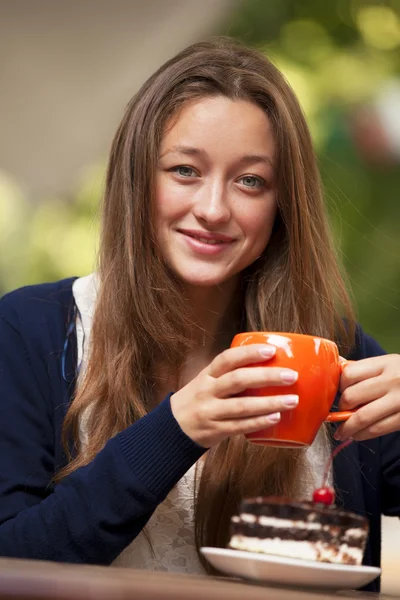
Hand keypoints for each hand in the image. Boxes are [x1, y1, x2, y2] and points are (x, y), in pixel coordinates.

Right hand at [170, 344, 298, 447]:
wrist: (172, 428)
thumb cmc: (199, 400)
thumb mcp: (207, 381)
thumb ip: (231, 374)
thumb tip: (271, 365)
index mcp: (207, 375)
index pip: (227, 359)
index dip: (249, 353)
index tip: (271, 351)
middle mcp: (207, 391)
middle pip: (237, 380)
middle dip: (267, 377)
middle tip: (291, 376)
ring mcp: (210, 412)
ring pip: (242, 406)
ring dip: (270, 403)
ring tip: (292, 400)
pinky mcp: (215, 431)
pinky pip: (239, 426)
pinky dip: (259, 422)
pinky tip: (276, 418)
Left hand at [335, 354, 399, 440]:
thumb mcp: (390, 364)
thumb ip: (366, 368)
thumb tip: (338, 366)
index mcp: (386, 363)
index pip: (349, 374)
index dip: (339, 385)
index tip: (338, 392)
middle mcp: (392, 380)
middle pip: (352, 396)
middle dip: (341, 407)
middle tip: (338, 413)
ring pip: (362, 417)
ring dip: (347, 428)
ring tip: (341, 433)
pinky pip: (377, 429)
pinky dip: (362, 435)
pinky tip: (356, 436)